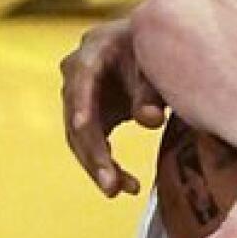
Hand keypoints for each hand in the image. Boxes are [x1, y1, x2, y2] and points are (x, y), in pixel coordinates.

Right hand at [61, 18, 165, 196]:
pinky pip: (91, 144)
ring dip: (98, 166)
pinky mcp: (89, 115)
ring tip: (120, 191)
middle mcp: (76, 74)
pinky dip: (107, 165)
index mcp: (93, 51)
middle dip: (93, 154)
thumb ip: (153, 91)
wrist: (157, 46)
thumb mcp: (158, 65)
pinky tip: (127, 185)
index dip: (82, 104)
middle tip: (110, 186)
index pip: (82, 80)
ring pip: (79, 137)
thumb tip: (150, 121)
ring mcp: (79, 96)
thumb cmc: (159, 51)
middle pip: (77, 117)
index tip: (84, 127)